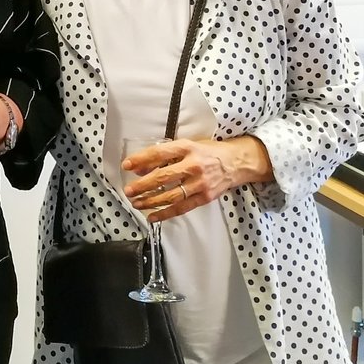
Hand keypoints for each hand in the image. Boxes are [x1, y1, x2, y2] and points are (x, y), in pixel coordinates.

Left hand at [122, 136, 270, 221]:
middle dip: (143, 185)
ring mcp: (200, 183)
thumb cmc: (208, 152)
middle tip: (128, 191)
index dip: (141, 159)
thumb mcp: (186, 146)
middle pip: (163, 177)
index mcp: (187, 147)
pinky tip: (152, 216)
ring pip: (171, 195)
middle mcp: (193, 165)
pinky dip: (165, 213)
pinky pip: (182, 208)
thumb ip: (164, 156)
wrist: (237, 162)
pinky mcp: (205, 197)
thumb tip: (140, 168)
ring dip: (150, 201)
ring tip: (136, 204)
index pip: (159, 153)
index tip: (126, 165)